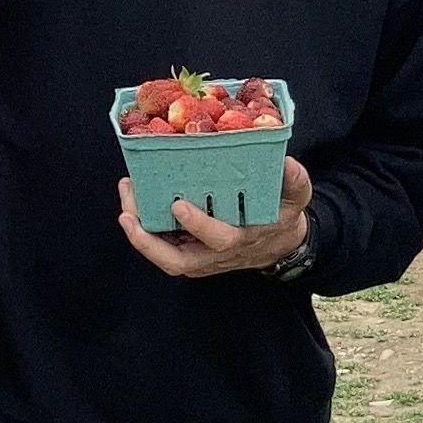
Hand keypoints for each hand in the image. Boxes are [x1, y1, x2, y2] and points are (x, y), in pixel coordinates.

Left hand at [112, 155, 313, 280]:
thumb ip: (293, 179)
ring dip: (140, 234)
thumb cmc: (282, 215)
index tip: (178, 204)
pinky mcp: (191, 254)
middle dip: (147, 241)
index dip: (197, 225)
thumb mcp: (297, 196)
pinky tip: (134, 204)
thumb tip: (285, 162)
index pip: (217, 239)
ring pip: (164, 257)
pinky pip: (164, 248)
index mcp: (242, 239)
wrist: (279, 244)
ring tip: (126, 203)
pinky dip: (146, 230)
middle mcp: (216, 255)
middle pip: (176, 261)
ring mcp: (201, 259)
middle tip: (128, 212)